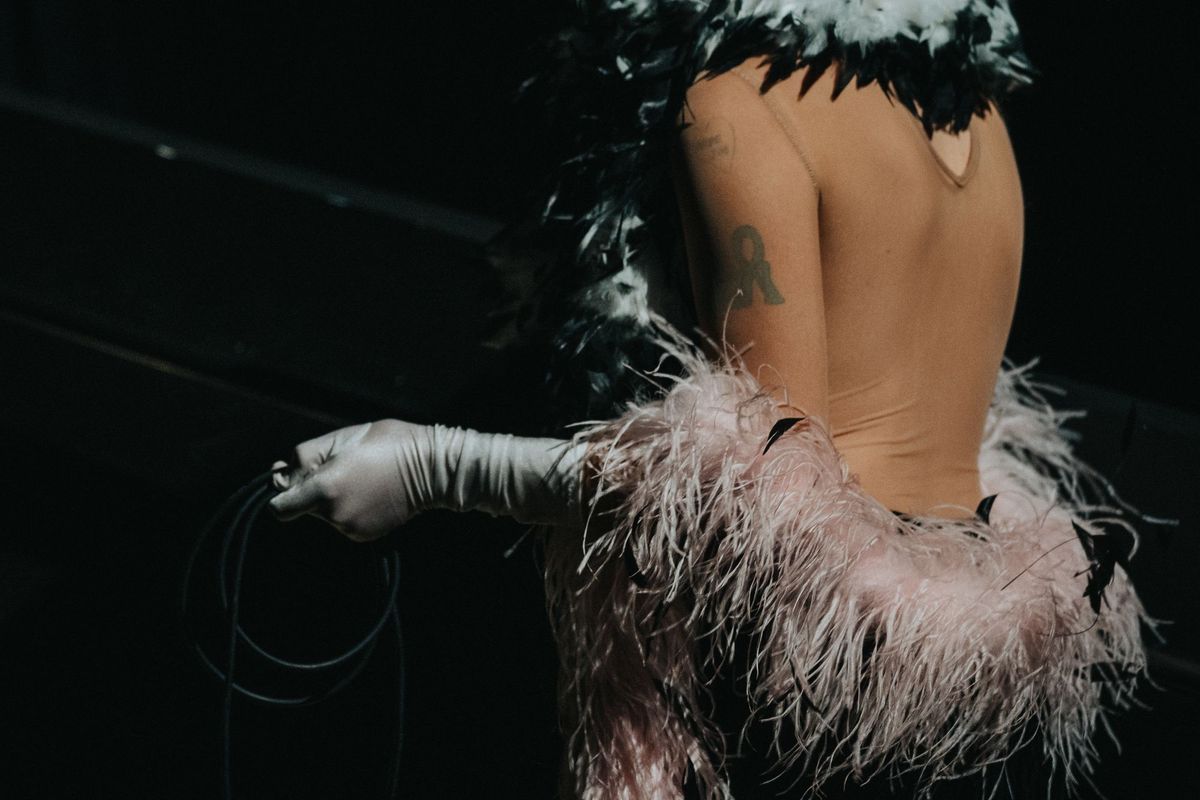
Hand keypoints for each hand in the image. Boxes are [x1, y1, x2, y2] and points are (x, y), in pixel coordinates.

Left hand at [269, 420, 423, 541]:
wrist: (432, 468)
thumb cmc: (389, 444)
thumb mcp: (341, 437)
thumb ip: (304, 457)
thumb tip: (278, 474)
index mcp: (324, 490)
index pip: (279, 508)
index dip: (282, 492)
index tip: (294, 479)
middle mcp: (334, 516)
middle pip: (303, 508)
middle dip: (314, 489)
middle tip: (342, 467)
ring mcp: (350, 528)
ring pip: (324, 515)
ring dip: (333, 499)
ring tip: (361, 478)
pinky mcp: (365, 535)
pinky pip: (343, 522)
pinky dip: (349, 509)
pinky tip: (369, 492)